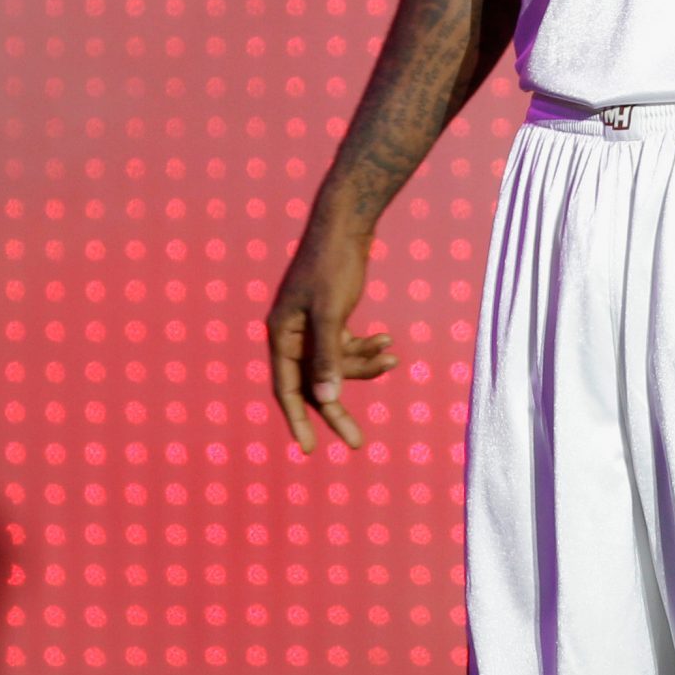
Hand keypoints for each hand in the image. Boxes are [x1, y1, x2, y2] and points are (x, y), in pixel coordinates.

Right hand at [264, 207, 397, 453]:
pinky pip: (347, 347)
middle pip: (315, 384)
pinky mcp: (332, 319)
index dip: (297, 420)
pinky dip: (367, 348)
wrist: (347, 225)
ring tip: (392, 359)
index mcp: (282, 335)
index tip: (308, 449)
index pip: (287, 388)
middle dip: (338, 410)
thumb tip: (326, 398)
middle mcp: (294, 335)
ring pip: (337, 365)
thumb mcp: (331, 312)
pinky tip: (388, 343)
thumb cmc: (333, 265)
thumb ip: (327, 356)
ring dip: (364, 366)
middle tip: (358, 442)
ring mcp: (313, 328)